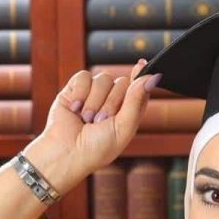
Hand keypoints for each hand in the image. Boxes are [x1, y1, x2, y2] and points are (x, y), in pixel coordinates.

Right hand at [31, 59, 161, 187]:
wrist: (66, 153)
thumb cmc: (97, 148)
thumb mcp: (123, 127)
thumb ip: (136, 101)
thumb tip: (152, 76)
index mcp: (128, 112)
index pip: (139, 88)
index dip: (141, 77)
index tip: (141, 65)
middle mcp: (112, 101)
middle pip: (122, 82)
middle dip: (111, 102)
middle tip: (100, 121)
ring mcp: (93, 94)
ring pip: (103, 79)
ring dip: (95, 102)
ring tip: (86, 119)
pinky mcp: (75, 89)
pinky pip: (84, 77)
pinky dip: (80, 93)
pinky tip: (74, 109)